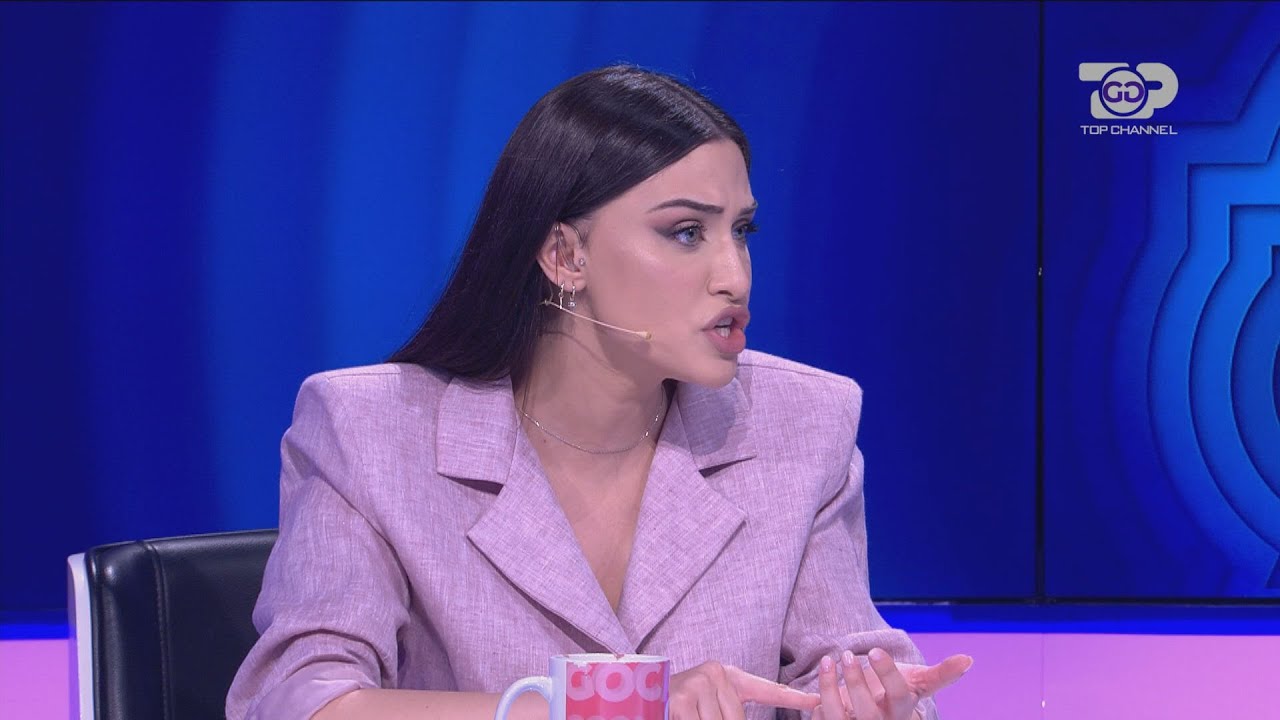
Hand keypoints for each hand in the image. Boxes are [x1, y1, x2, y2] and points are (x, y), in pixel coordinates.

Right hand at [668, 661, 820, 719]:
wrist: (639, 693)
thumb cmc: (681, 703)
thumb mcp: (710, 702)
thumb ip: (732, 709)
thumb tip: (754, 715)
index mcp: (726, 675)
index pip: (766, 689)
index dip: (793, 698)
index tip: (818, 701)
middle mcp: (713, 673)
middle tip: (704, 715)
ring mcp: (696, 685)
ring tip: (691, 715)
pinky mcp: (679, 700)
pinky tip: (683, 717)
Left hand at [815, 649, 971, 719]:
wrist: (876, 716)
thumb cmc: (894, 696)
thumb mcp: (917, 684)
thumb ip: (940, 674)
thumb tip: (968, 659)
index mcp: (901, 711)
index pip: (898, 694)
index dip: (887, 673)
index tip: (875, 650)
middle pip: (867, 711)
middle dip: (855, 682)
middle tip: (847, 654)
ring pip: (838, 719)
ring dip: (828, 690)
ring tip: (828, 663)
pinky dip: (814, 708)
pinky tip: (813, 693)